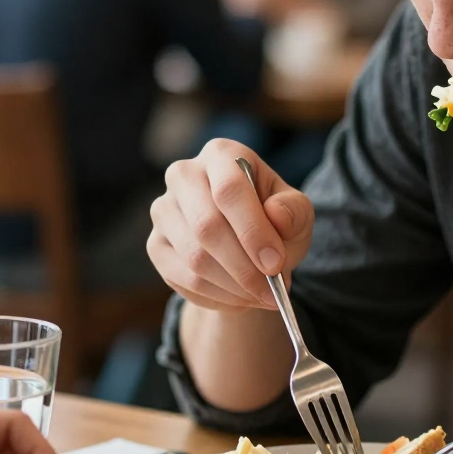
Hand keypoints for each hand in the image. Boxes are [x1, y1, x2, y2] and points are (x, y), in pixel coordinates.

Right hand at [148, 139, 314, 312]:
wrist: (248, 244)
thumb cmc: (274, 219)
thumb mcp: (296, 212)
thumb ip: (294, 211)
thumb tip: (277, 215)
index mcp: (220, 154)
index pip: (229, 190)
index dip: (252, 231)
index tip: (275, 265)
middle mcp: (183, 175)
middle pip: (207, 226)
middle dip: (244, 267)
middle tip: (272, 292)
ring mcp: (163, 210)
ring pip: (195, 259)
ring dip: (234, 287)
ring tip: (262, 296)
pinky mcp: (155, 244)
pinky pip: (183, 280)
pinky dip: (217, 298)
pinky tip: (239, 298)